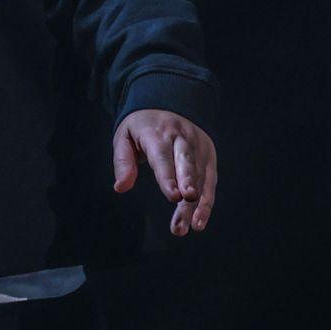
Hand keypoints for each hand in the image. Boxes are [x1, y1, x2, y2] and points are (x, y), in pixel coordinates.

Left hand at [112, 108, 216, 236]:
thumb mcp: (124, 136)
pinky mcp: (208, 157)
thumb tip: (121, 187)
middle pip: (187, 162)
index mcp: (157, 132)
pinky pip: (209, 181)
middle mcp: (181, 138)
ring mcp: (198, 147)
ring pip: (200, 176)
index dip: (168, 176)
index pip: (163, 155)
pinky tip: (198, 222)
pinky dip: (206, 203)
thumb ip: (122, 161)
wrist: (171, 102)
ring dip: (196, 203)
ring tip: (191, 226)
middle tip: (187, 200)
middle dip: (188, 181)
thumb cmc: (142, 126)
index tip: (173, 196)